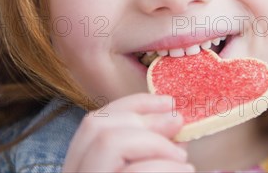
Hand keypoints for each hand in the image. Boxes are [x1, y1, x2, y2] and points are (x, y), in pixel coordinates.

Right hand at [62, 93, 192, 171]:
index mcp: (82, 167)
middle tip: (179, 122)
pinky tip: (185, 172)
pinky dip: (166, 167)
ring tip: (183, 160)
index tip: (169, 101)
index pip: (94, 122)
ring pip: (109, 142)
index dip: (132, 104)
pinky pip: (135, 170)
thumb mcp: (146, 161)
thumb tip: (173, 120)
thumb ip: (151, 147)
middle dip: (142, 116)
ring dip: (155, 142)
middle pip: (95, 125)